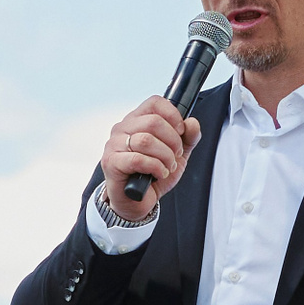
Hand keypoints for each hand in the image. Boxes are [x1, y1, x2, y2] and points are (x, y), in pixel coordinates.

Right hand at [100, 97, 201, 221]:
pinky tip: (158, 174)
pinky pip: (138, 159)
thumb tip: (192, 123)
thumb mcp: (177, 155)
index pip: (155, 102)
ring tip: (167, 167)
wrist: (137, 201)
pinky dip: (155, 168)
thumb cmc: (152, 175)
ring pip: (147, 140)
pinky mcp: (111, 162)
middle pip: (154, 122)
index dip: (173, 115)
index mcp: (137, 120)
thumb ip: (188, 138)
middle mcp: (123, 128)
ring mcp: (114, 144)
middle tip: (175, 156)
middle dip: (173, 141)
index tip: (180, 132)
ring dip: (165, 157)